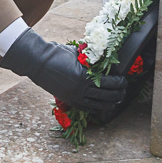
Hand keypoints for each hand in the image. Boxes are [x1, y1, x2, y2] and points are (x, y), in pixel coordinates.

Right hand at [0, 28, 127, 113]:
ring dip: (108, 103)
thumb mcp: (77, 53)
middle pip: (104, 95)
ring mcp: (73, 96)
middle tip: (124, 92)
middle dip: (117, 94)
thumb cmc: (57, 53)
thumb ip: (91, 59)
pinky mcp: (67, 99)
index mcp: (84, 76)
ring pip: (96, 104)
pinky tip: (100, 108)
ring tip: (116, 102)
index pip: (107, 82)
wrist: (37, 61)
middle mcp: (79, 89)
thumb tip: (104, 60)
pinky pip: (84, 107)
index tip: (124, 80)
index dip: (118, 82)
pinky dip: (94, 109)